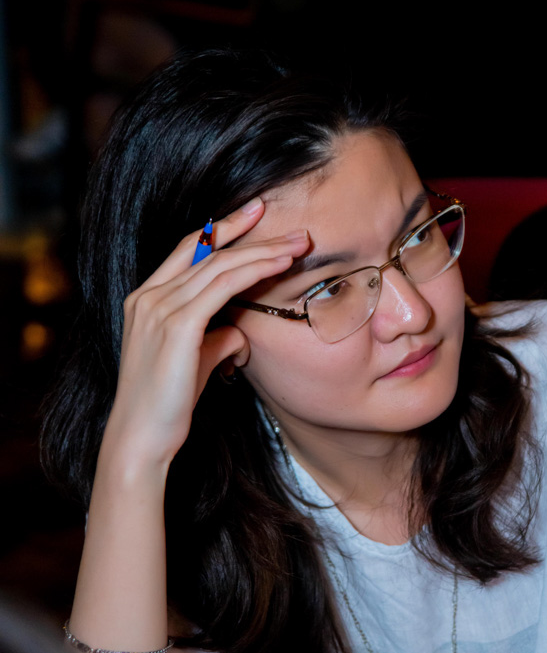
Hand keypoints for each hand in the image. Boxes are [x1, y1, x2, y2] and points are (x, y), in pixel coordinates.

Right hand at [103, 199, 308, 469]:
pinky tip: (280, 266)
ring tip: (299, 245)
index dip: (223, 229)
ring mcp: (160, 309)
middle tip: (291, 229)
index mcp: (145, 299)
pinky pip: (224, 287)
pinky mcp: (178, 326)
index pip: (188, 250)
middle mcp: (148, 297)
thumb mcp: (196, 360)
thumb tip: (242, 334)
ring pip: (220, 266)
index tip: (255, 215)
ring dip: (264, 252)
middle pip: (207, 251)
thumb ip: (217, 337)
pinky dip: (255, 272)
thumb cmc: (169, 403)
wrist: (142, 437)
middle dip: (252, 234)